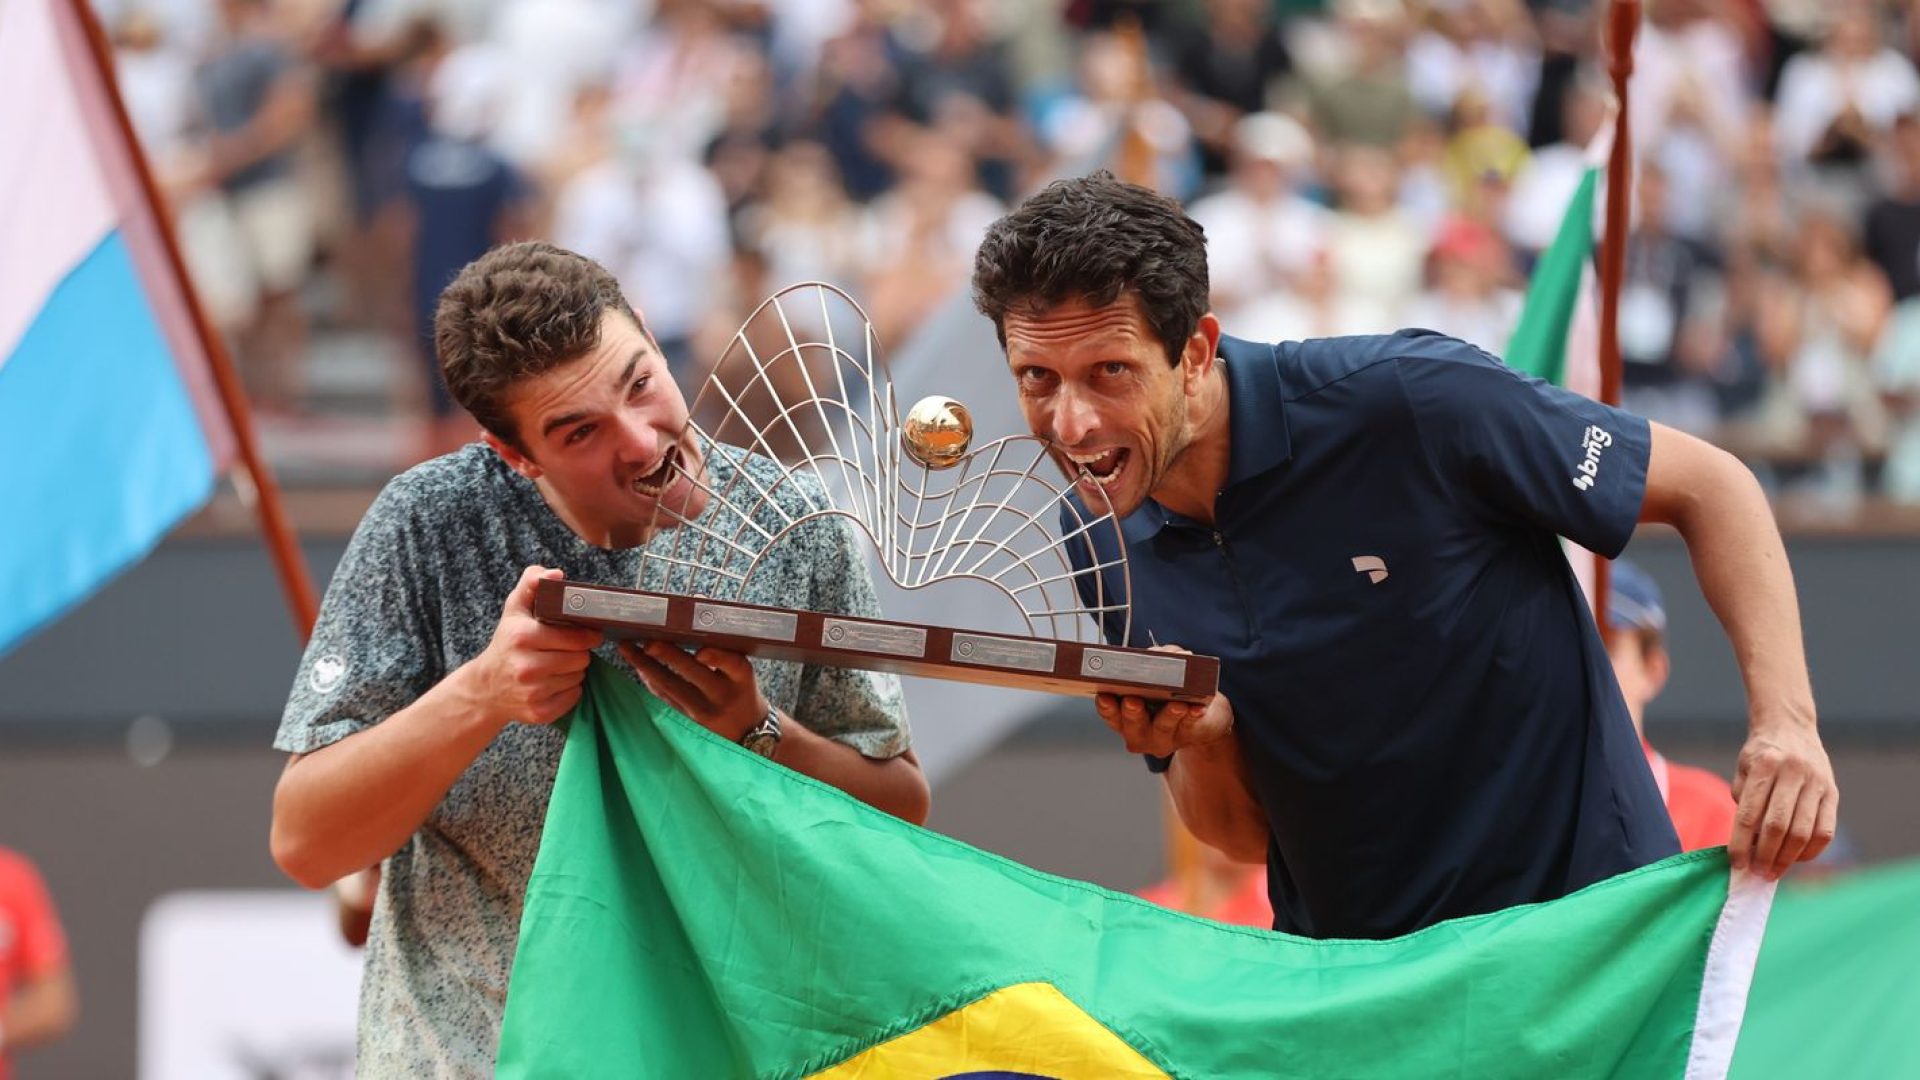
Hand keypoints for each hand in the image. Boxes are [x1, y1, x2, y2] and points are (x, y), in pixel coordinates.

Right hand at [465, 566, 601, 727]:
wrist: (486, 688)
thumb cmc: (507, 643)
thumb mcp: (514, 609)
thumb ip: (532, 584)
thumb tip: (555, 574)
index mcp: (522, 637)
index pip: (576, 637)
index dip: (587, 635)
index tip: (588, 633)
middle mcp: (526, 666)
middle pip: (581, 659)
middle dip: (579, 653)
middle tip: (567, 650)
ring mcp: (532, 692)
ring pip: (579, 677)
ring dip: (574, 671)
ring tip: (558, 665)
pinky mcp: (539, 712)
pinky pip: (574, 697)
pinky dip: (570, 690)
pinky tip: (555, 683)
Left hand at [619, 640, 768, 740]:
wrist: (746, 730)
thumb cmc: (741, 688)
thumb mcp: (742, 668)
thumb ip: (722, 640)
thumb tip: (698, 601)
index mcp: (743, 678)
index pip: (734, 665)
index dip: (717, 657)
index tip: (701, 651)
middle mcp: (724, 696)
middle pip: (695, 675)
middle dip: (669, 657)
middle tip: (648, 641)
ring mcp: (703, 712)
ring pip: (671, 687)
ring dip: (647, 666)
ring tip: (627, 647)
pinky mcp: (687, 721)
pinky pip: (664, 697)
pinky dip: (649, 679)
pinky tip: (637, 664)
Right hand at [1094, 646, 1232, 756]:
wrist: (1202, 715)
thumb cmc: (1171, 689)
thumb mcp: (1161, 669)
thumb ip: (1158, 657)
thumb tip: (1161, 653)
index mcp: (1123, 714)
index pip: (1109, 712)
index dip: (1105, 706)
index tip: (1104, 696)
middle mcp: (1139, 731)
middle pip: (1132, 724)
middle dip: (1132, 713)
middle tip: (1133, 701)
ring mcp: (1162, 738)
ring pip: (1162, 728)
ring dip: (1168, 716)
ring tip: (1177, 705)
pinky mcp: (1187, 736)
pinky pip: (1189, 726)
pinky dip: (1193, 717)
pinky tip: (1197, 709)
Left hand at [1729, 717, 1838, 878]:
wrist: (1790, 726)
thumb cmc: (1761, 754)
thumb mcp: (1743, 769)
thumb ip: (1744, 801)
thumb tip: (1748, 844)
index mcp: (1764, 765)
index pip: (1749, 814)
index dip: (1741, 843)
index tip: (1736, 864)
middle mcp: (1792, 772)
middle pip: (1778, 826)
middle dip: (1766, 856)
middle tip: (1757, 873)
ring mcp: (1816, 782)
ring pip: (1803, 832)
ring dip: (1788, 858)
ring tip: (1774, 871)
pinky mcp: (1833, 792)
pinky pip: (1825, 831)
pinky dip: (1811, 851)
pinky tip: (1797, 858)